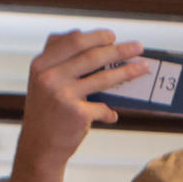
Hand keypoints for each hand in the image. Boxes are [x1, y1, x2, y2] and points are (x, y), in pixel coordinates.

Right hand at [20, 30, 148, 157]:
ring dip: (128, 72)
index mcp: (41, 64)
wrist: (39, 146)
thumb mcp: (43, 82)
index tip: (112, 36)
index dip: (95, 36)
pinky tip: (112, 115)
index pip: (72, 41)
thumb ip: (60, 62)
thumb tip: (93, 43)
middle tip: (138, 46)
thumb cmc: (47, 111)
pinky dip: (109, 112)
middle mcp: (50, 76)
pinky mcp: (76, 114)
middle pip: (92, 56)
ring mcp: (63, 95)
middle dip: (118, 49)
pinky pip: (103, 108)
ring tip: (143, 67)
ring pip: (104, 78)